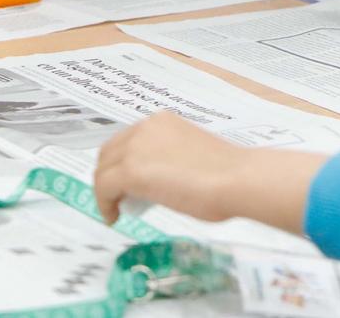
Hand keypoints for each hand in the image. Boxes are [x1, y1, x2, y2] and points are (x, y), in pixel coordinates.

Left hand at [93, 113, 321, 232]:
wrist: (236, 178)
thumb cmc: (228, 172)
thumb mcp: (191, 155)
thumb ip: (170, 159)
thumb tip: (162, 179)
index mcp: (162, 121)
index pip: (128, 141)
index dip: (122, 163)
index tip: (127, 184)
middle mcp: (145, 127)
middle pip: (110, 152)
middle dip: (109, 175)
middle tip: (119, 197)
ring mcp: (136, 147)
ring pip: (103, 170)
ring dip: (106, 190)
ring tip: (118, 209)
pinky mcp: (131, 171)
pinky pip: (103, 188)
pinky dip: (104, 204)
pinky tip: (114, 217)